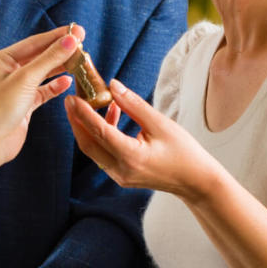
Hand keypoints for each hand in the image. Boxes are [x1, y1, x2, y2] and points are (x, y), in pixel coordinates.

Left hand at [0, 25, 79, 196]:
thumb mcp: (26, 79)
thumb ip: (49, 59)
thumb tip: (70, 41)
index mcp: (1, 60)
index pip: (34, 43)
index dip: (57, 36)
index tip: (76, 31)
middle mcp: (8, 72)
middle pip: (39, 56)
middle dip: (60, 51)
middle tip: (82, 43)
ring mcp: (16, 88)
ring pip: (43, 73)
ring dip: (60, 67)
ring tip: (79, 61)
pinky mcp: (24, 104)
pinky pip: (43, 91)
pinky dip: (55, 86)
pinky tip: (68, 81)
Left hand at [64, 78, 221, 201]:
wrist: (195, 181)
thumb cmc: (183, 151)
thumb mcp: (160, 123)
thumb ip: (133, 104)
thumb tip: (112, 86)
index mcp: (131, 157)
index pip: (99, 132)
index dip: (83, 113)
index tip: (72, 97)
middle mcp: (121, 170)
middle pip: (88, 144)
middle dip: (76, 121)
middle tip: (71, 99)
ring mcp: (119, 176)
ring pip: (94, 150)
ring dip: (88, 127)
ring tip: (91, 102)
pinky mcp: (121, 176)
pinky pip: (103, 154)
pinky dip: (101, 136)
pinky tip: (111, 115)